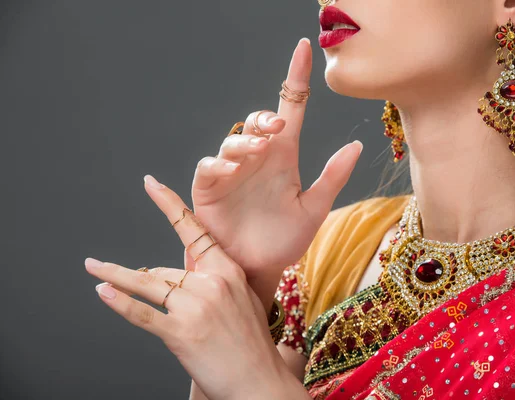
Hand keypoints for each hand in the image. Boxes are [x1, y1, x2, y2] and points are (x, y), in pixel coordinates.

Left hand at [85, 176, 308, 399]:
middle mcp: (212, 283)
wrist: (258, 380)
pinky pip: (142, 312)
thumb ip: (215, 282)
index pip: (194, 231)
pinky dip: (120, 303)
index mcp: (229, 271)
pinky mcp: (180, 332)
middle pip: (164, 270)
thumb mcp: (242, 301)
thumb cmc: (251, 344)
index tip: (151, 184)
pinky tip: (103, 293)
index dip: (169, 205)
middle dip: (149, 281)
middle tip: (141, 291)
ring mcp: (195, 306)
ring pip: (147, 283)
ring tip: (94, 267)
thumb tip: (175, 277)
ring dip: (115, 276)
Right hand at [190, 38, 362, 281]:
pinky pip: (209, 166)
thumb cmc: (285, 240)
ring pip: (233, 140)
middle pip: (257, 121)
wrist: (259, 268)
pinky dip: (219, 164)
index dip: (296, 78)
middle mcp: (258, 158)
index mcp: (284, 156)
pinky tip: (233, 169)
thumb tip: (356, 145)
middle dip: (265, 117)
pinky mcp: (209, 187)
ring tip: (260, 150)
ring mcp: (232, 171)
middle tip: (278, 127)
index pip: (291, 109)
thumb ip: (332, 177)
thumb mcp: (314, 209)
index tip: (305, 49)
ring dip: (245, 141)